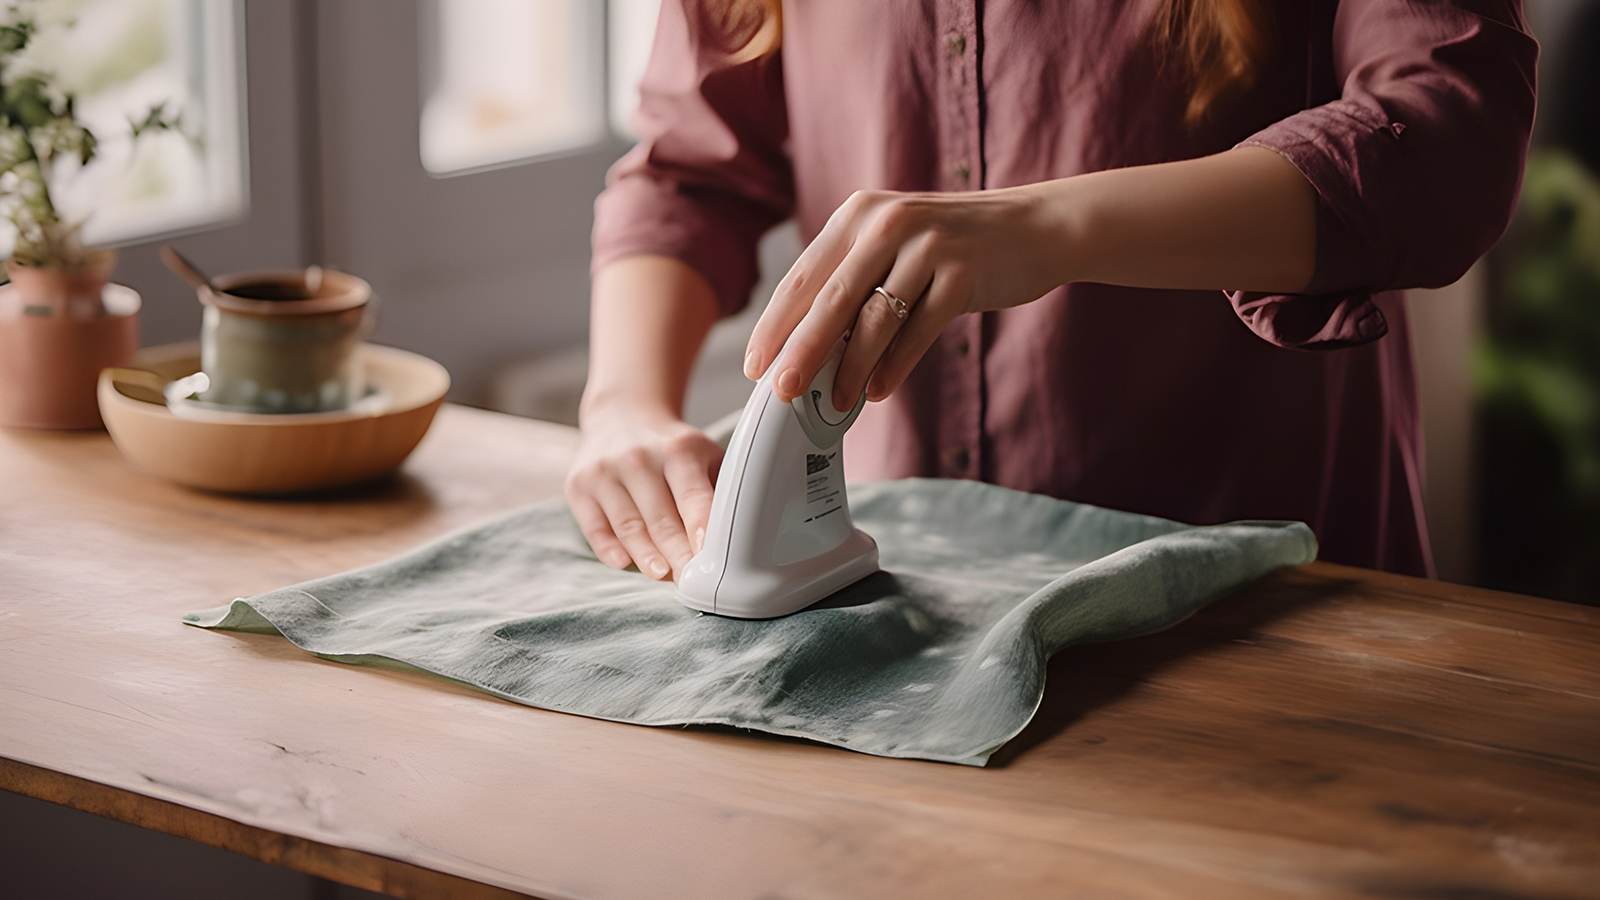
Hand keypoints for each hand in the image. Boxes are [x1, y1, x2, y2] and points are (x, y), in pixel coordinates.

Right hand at [564, 402, 722, 579]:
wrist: (622, 417)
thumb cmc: (673, 450)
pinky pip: (595, 527)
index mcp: (678, 449)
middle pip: (661, 519)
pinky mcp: (579, 485)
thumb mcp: (702, 455)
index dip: (701, 530)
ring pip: (628, 526)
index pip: (693, 497)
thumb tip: (736, 539)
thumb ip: (717, 490)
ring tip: (663, 576)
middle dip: (678, 555)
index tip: (711, 560)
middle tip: (692, 583)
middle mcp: (638, 457)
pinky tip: (624, 564)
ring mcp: (605, 471)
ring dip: (646, 556)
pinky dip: (609, 549)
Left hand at [743, 185, 1070, 408]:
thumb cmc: (954, 246)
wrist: (1034, 228)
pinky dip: (894, 366)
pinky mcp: (962, 274)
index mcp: (858, 214)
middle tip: (781, 392)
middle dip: (800, 352)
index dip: (776, 326)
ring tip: (836, 403)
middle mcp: (887, 223)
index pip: (803, 277)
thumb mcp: (896, 245)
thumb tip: (808, 349)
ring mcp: (927, 245)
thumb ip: (855, 282)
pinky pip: (917, 331)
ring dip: (850, 369)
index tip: (755, 366)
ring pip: (874, 320)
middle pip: (830, 300)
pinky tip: (877, 392)